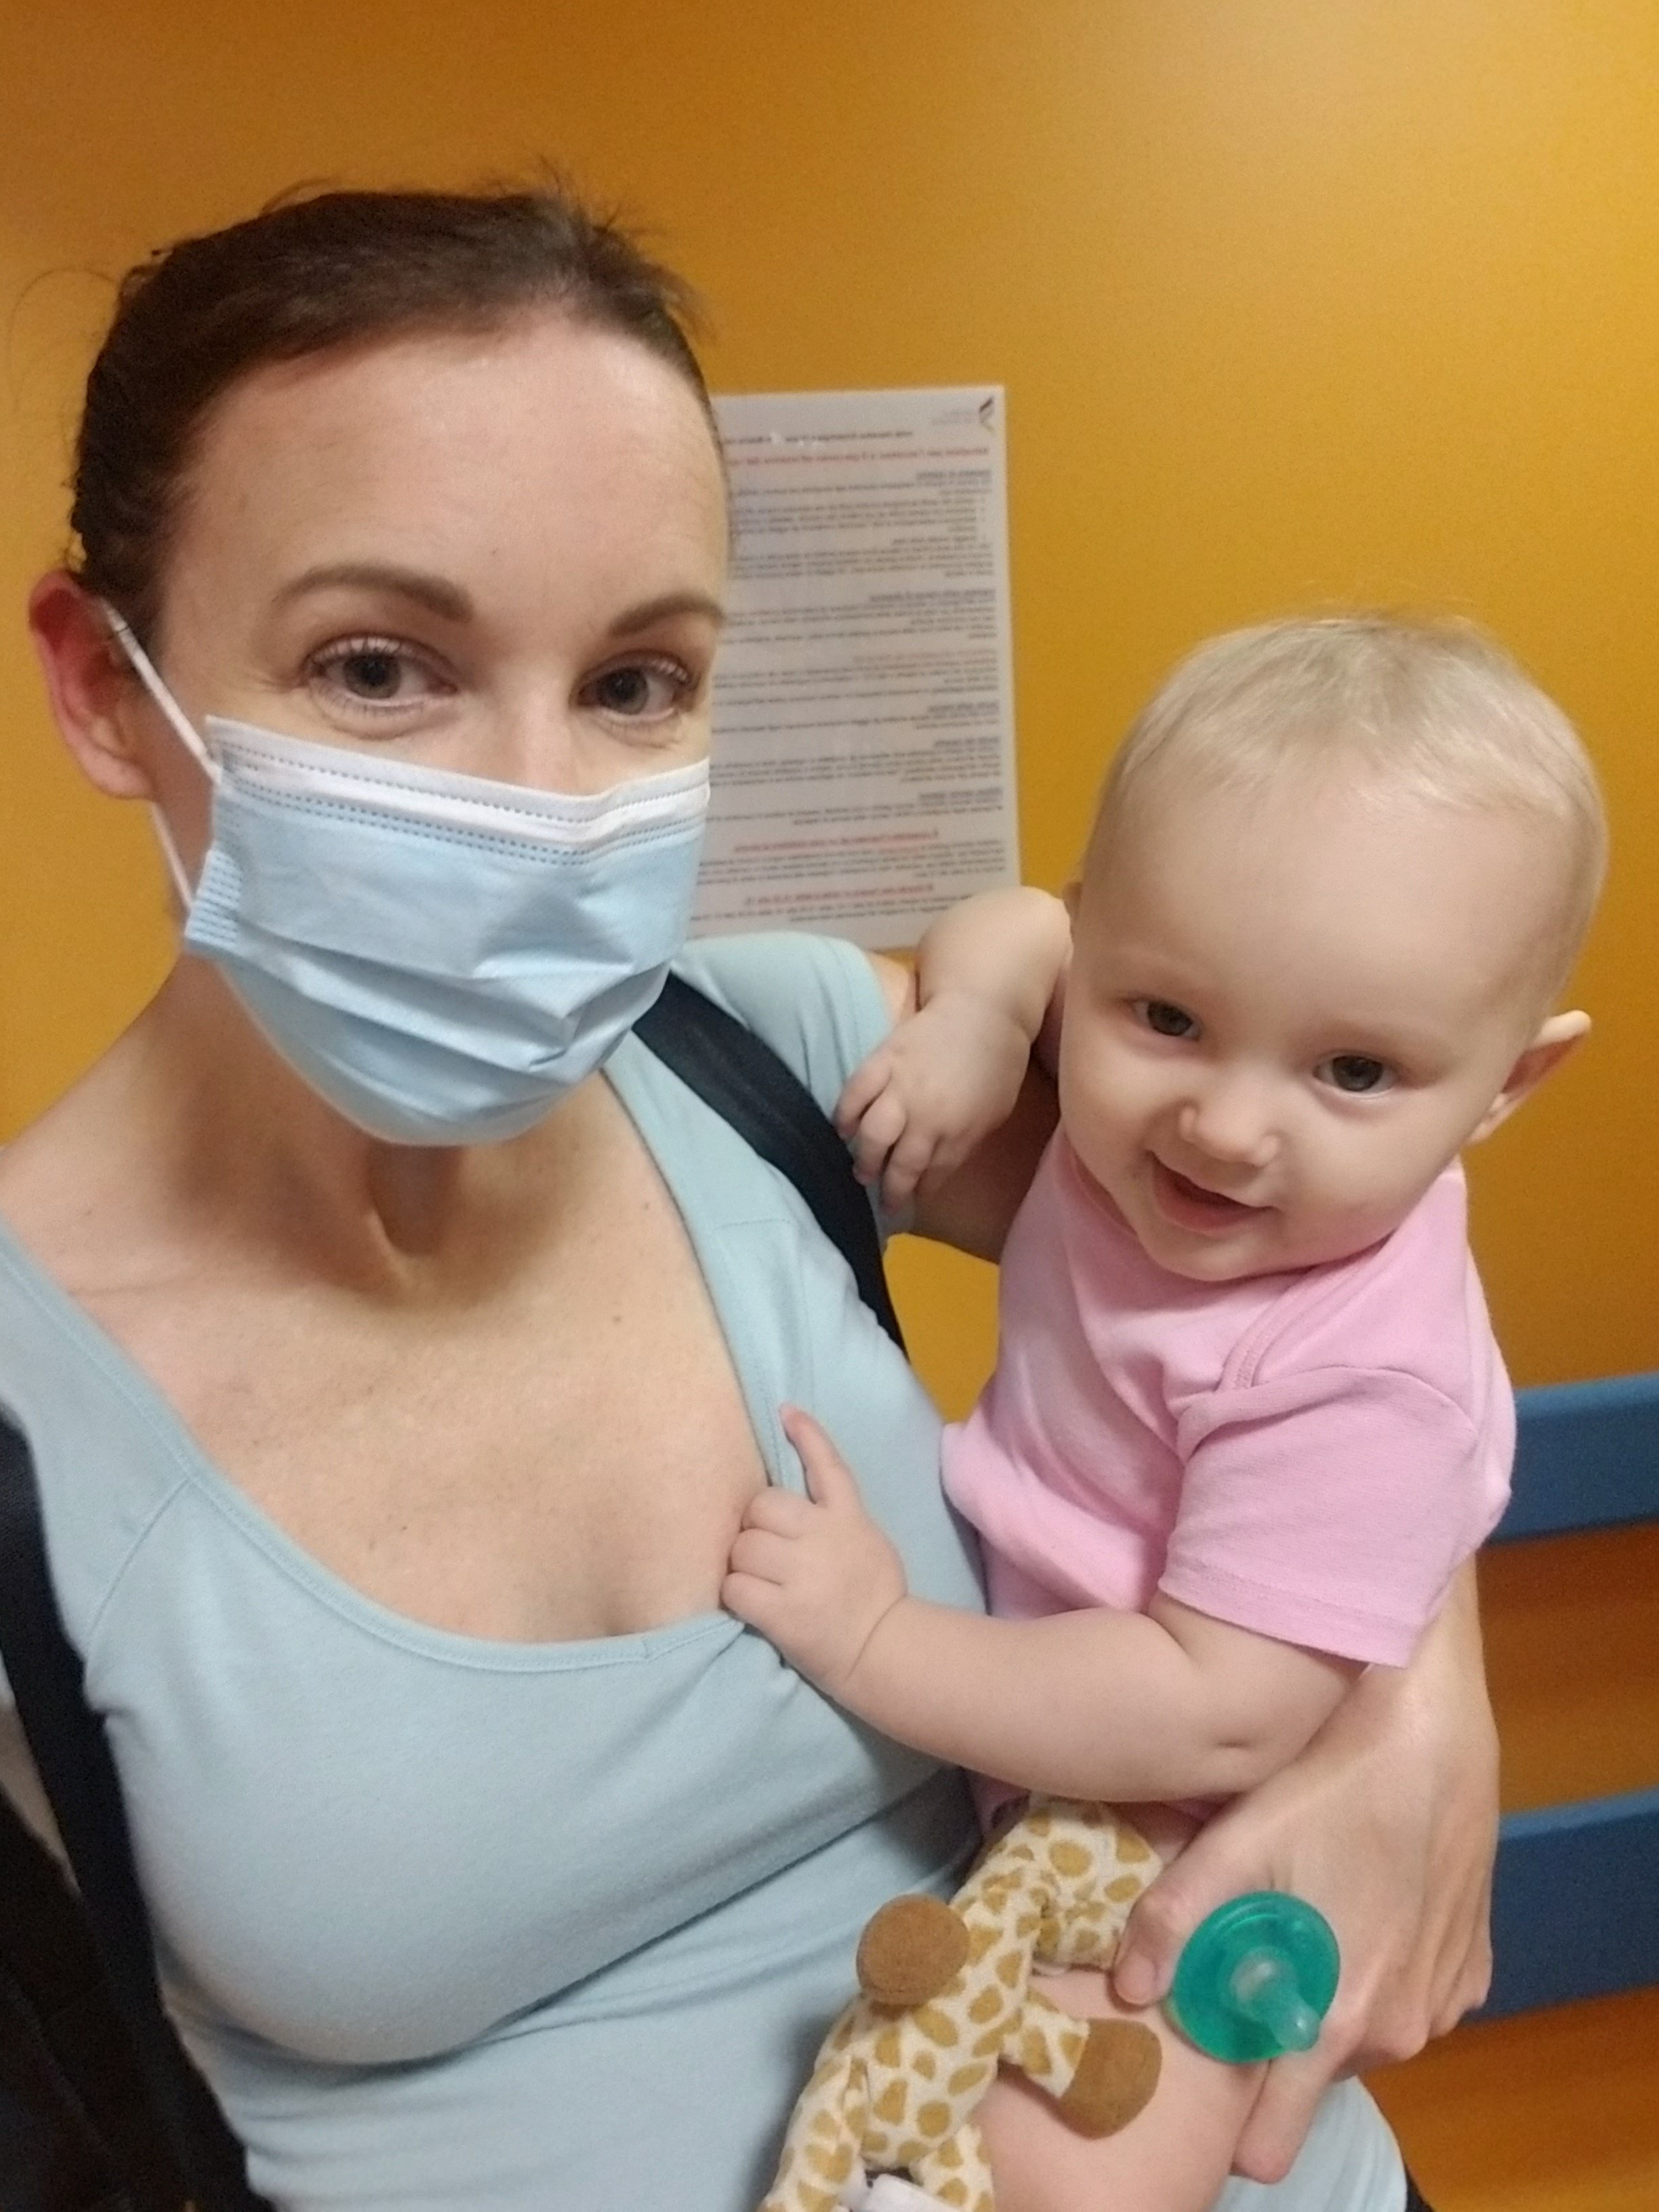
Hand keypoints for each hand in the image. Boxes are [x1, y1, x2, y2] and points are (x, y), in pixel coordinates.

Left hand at [723, 1406, 909, 1697]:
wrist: (881, 1649)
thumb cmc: (873, 1595)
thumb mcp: (866, 1538)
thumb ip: (834, 1515)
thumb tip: (795, 1495)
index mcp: (848, 1517)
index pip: (826, 1466)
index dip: (806, 1435)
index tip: (785, 1411)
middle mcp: (824, 1538)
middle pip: (759, 1508)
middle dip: (754, 1528)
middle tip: (765, 1553)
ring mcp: (801, 1574)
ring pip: (742, 1546)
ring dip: (741, 1563)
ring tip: (759, 1581)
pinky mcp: (782, 1611)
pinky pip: (735, 1586)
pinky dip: (736, 1594)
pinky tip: (751, 1603)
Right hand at [836, 990, 1034, 1211]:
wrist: (982, 1009)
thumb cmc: (997, 1065)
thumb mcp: (994, 1114)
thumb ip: (963, 1144)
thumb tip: (936, 1172)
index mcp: (959, 1129)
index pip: (932, 1174)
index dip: (918, 1193)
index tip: (909, 1202)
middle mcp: (927, 1113)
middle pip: (900, 1163)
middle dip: (890, 1188)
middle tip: (882, 1198)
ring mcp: (900, 1085)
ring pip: (873, 1134)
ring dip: (865, 1159)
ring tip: (861, 1171)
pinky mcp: (882, 1059)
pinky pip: (855, 1092)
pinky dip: (845, 1114)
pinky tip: (843, 1130)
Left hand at [1109, 1571, 1496, 2181]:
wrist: (1433, 1736)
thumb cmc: (1330, 1789)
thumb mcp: (1236, 1845)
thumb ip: (1174, 1920)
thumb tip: (1126, 1988)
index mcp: (1337, 2021)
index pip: (1275, 2139)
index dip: (1235, 2123)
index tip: (1206, 2081)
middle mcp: (1399, 2032)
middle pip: (1312, 2072)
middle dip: (1277, 2035)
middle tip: (1251, 1963)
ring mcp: (1444, 2004)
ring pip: (1360, 2035)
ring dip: (1330, 1998)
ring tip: (1305, 1923)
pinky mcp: (1474, 1971)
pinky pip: (1409, 1999)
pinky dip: (1380, 1970)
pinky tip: (1361, 1905)